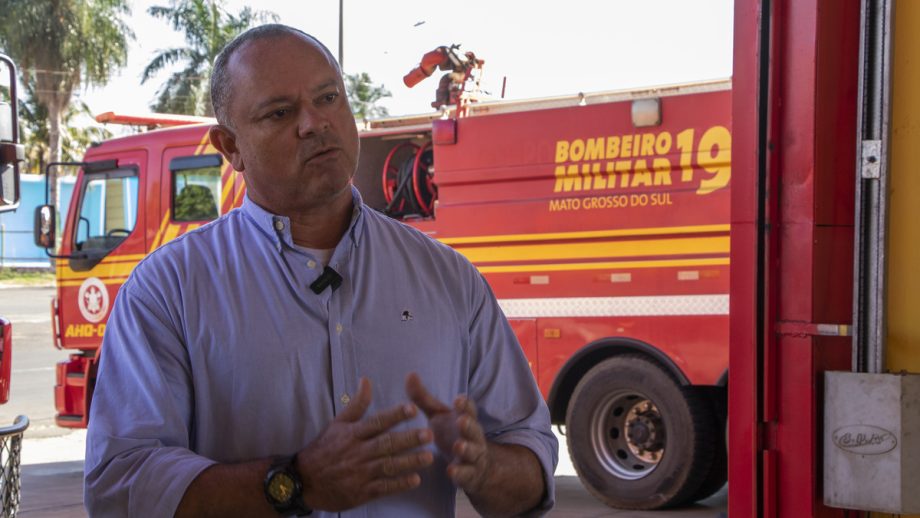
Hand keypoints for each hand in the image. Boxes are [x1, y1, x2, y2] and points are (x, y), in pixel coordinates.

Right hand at [297, 378, 433, 511]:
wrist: (304, 481)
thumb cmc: (325, 449)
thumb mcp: (338, 423)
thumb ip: (357, 404)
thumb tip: (366, 379)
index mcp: (353, 434)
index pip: (376, 422)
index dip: (395, 415)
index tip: (412, 409)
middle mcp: (358, 452)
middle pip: (386, 444)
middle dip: (408, 439)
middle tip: (428, 434)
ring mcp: (360, 473)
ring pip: (388, 466)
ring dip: (409, 462)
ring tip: (428, 457)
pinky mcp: (361, 492)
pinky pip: (383, 487)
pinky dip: (398, 484)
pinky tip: (415, 480)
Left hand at [405, 373, 491, 494]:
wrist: (475, 466)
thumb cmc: (451, 434)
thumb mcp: (437, 415)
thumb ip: (423, 398)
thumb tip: (409, 374)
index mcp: (464, 418)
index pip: (468, 409)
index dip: (464, 405)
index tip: (458, 400)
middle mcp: (472, 436)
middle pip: (474, 429)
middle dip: (469, 425)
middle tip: (462, 420)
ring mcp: (472, 455)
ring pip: (472, 451)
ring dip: (466, 448)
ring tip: (459, 446)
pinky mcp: (469, 473)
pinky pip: (467, 474)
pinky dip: (460, 472)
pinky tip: (451, 471)